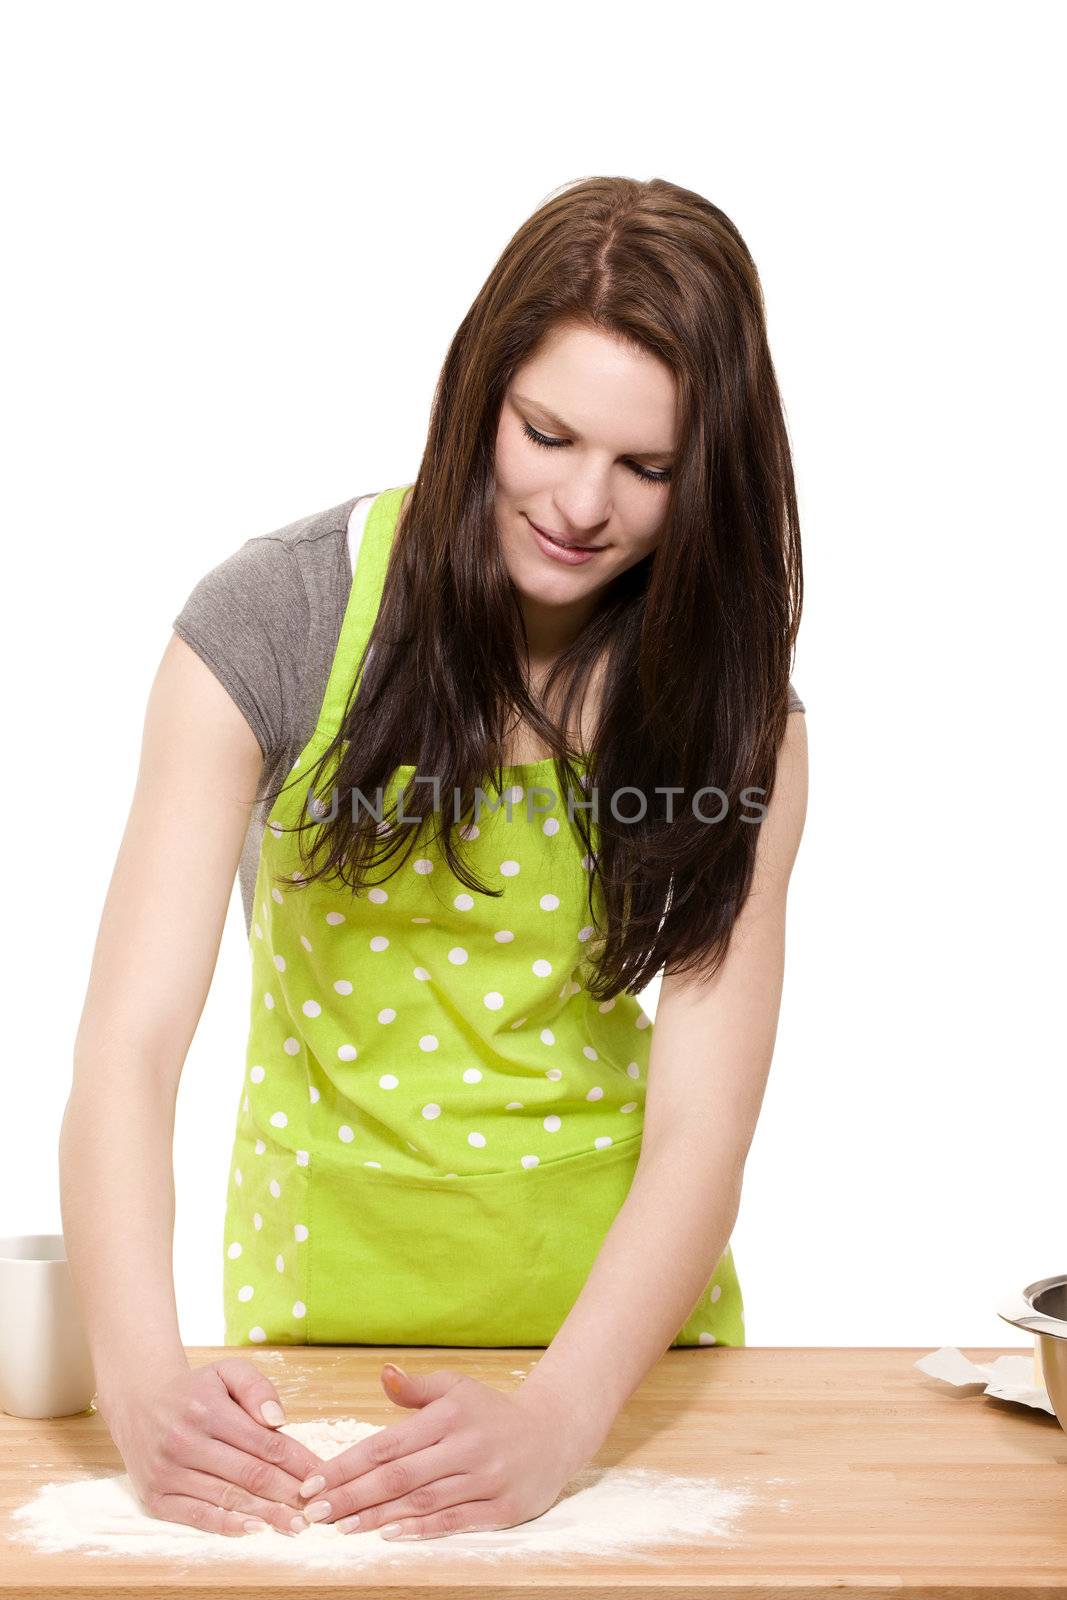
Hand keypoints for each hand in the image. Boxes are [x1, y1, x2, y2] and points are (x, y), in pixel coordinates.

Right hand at [97, 1357, 327, 1537]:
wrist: (137, 1402)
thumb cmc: (193, 1390)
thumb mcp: (226, 1371)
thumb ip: (257, 1387)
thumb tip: (277, 1420)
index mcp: (207, 1409)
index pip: (264, 1442)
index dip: (297, 1462)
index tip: (321, 1476)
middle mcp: (185, 1442)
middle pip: (250, 1475)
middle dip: (288, 1494)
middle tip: (316, 1510)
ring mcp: (168, 1472)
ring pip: (228, 1499)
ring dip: (266, 1515)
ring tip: (295, 1526)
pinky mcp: (155, 1497)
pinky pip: (197, 1517)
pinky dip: (228, 1525)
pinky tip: (255, 1529)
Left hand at [295, 1363, 591, 1540]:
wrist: (554, 1432)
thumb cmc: (491, 1411)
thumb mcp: (457, 1388)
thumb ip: (417, 1388)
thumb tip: (384, 1374)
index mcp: (450, 1414)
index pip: (388, 1443)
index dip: (347, 1465)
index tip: (313, 1482)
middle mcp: (466, 1445)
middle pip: (399, 1477)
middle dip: (351, 1497)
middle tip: (313, 1513)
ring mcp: (486, 1478)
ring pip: (422, 1502)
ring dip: (377, 1518)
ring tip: (340, 1528)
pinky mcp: (502, 1507)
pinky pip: (455, 1521)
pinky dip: (421, 1530)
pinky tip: (389, 1534)